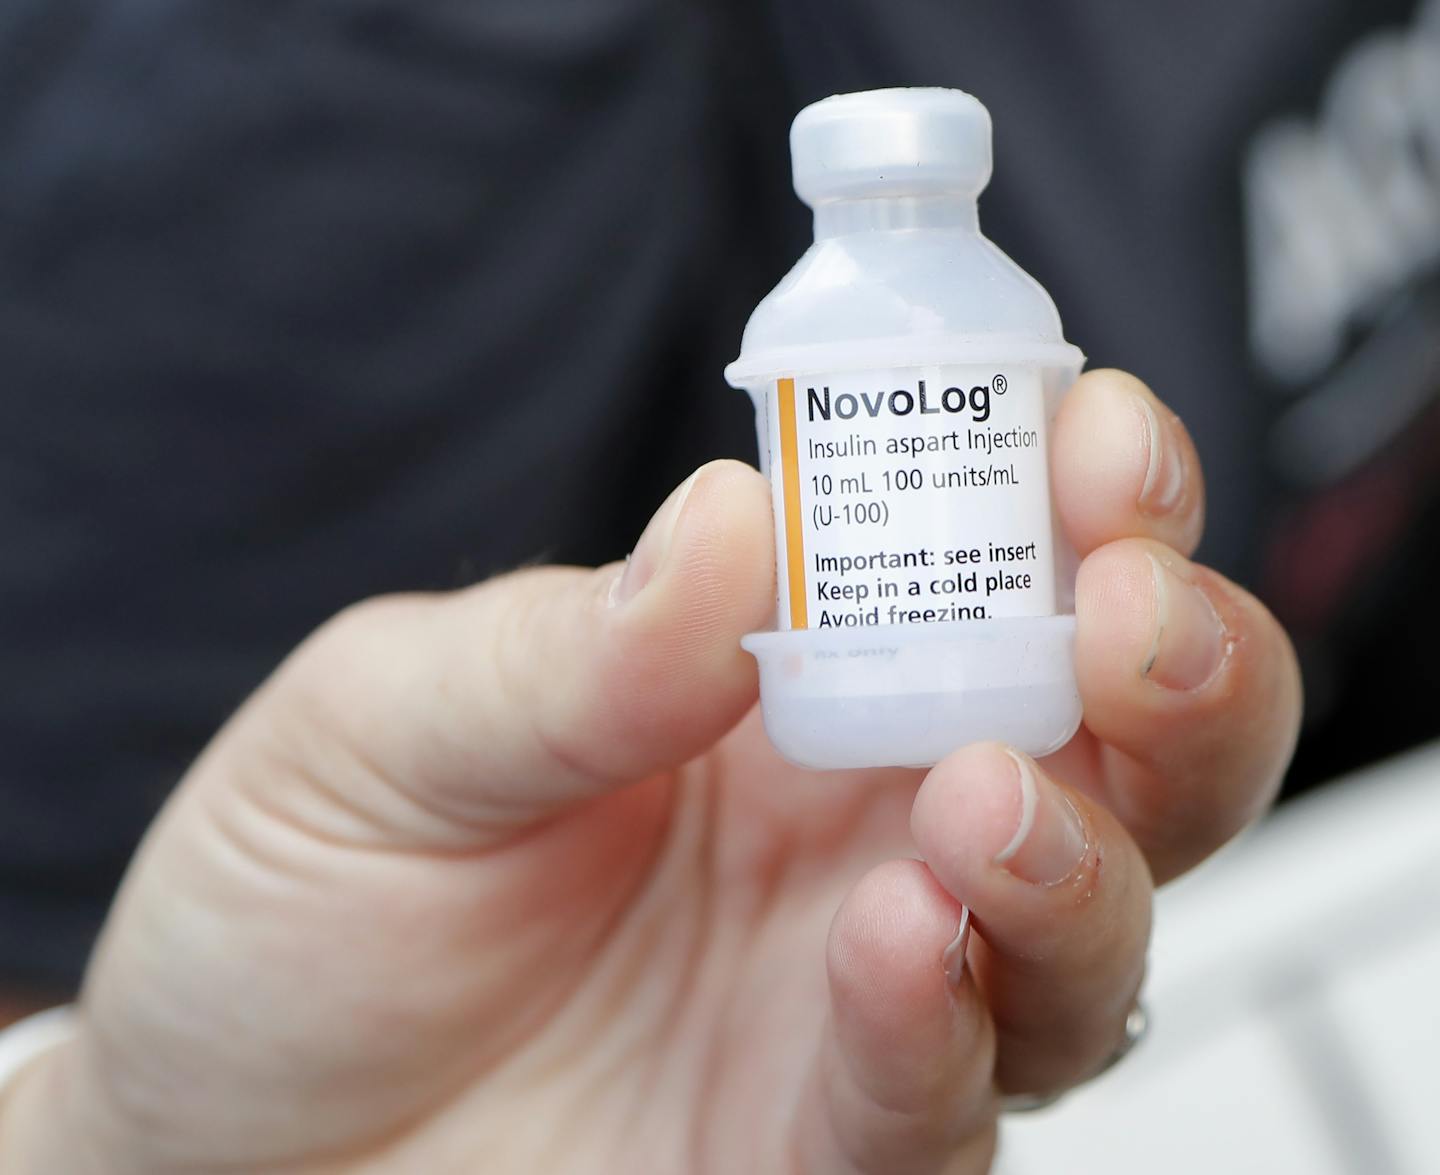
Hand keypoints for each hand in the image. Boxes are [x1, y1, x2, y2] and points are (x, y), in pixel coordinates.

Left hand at [0, 370, 1299, 1173]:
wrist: (234, 1122)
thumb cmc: (307, 898)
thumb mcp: (389, 727)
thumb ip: (565, 651)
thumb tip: (728, 523)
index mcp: (782, 682)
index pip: (992, 566)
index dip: (1079, 494)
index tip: (1088, 439)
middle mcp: (863, 829)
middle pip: (1123, 748)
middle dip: (1179, 669)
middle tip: (1124, 615)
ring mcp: (863, 996)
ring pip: (1093, 932)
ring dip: (1086, 851)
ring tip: (981, 799)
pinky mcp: (826, 1148)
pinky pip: (947, 1096)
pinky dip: (950, 1017)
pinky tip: (901, 944)